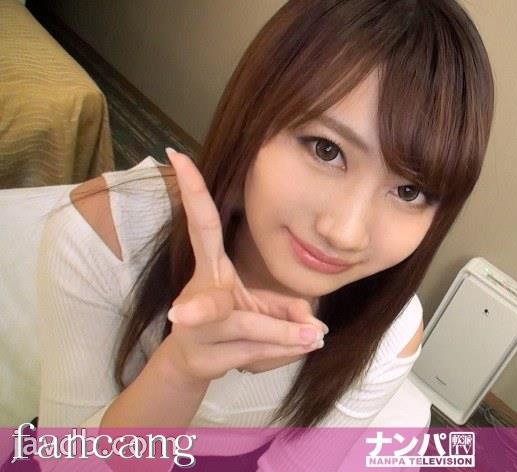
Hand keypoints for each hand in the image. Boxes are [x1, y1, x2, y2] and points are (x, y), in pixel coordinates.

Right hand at [160, 148, 327, 382]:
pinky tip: (303, 346)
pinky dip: (284, 351)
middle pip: (211, 302)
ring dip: (286, 334)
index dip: (193, 192)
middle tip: (181, 312)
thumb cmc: (232, 321)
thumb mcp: (263, 306)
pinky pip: (253, 353)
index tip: (178, 155)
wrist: (193, 362)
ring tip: (316, 335)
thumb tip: (315, 326)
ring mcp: (194, 331)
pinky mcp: (203, 358)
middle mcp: (196, 294)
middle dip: (204, 309)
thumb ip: (289, 309)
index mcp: (211, 268)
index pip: (201, 226)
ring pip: (249, 329)